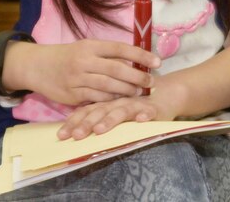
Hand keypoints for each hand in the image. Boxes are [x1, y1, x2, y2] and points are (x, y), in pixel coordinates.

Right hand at [19, 39, 160, 106]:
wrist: (37, 66)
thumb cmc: (69, 56)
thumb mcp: (87, 48)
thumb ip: (108, 54)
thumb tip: (137, 61)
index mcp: (91, 46)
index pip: (121, 48)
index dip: (141, 56)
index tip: (158, 62)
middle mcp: (84, 60)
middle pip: (117, 69)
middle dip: (137, 77)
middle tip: (151, 83)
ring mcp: (77, 78)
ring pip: (108, 86)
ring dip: (127, 90)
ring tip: (139, 93)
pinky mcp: (72, 94)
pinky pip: (96, 98)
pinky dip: (110, 100)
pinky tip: (121, 101)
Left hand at [56, 85, 177, 139]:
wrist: (168, 92)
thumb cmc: (137, 105)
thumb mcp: (116, 110)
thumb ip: (99, 117)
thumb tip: (73, 133)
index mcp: (107, 103)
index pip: (87, 111)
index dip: (74, 122)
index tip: (61, 135)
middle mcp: (119, 102)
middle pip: (101, 111)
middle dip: (87, 124)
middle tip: (76, 136)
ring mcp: (137, 105)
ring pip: (122, 111)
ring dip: (111, 120)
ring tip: (100, 130)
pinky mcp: (154, 109)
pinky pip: (149, 112)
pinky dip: (145, 116)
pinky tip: (140, 120)